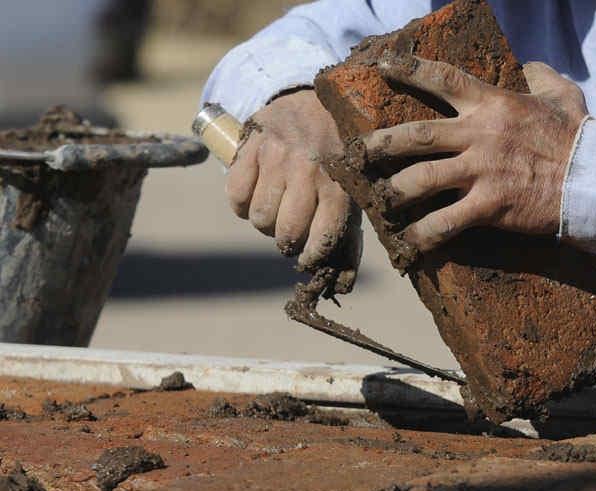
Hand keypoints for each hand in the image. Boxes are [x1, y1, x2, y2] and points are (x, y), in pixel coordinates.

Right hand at [226, 89, 358, 268]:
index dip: (311, 255)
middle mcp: (308, 169)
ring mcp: (277, 155)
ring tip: (275, 211)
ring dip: (264, 223)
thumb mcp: (354, 187)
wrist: (320, 98)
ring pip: (258, 216)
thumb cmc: (341, 155)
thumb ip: (348, 232)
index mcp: (338, 182)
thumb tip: (343, 283)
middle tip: (290, 234)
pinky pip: (235, 193)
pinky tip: (255, 196)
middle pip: (284, 230)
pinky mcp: (252, 144)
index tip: (308, 256)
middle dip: (286, 241)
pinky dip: (241, 204)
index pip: (321, 236)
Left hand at [360, 56, 587, 251]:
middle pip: (415, 135)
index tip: (383, 67)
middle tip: (359, 153)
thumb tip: (528, 66)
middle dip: (379, 144)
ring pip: (420, 180)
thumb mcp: (563, 95)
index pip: (442, 78)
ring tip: (381, 201)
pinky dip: (423, 235)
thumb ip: (540, 76)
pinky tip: (410, 243)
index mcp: (493, 104)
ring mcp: (481, 172)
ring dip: (394, 192)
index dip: (408, 69)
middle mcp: (479, 135)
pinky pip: (445, 222)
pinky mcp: (489, 207)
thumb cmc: (580, 138)